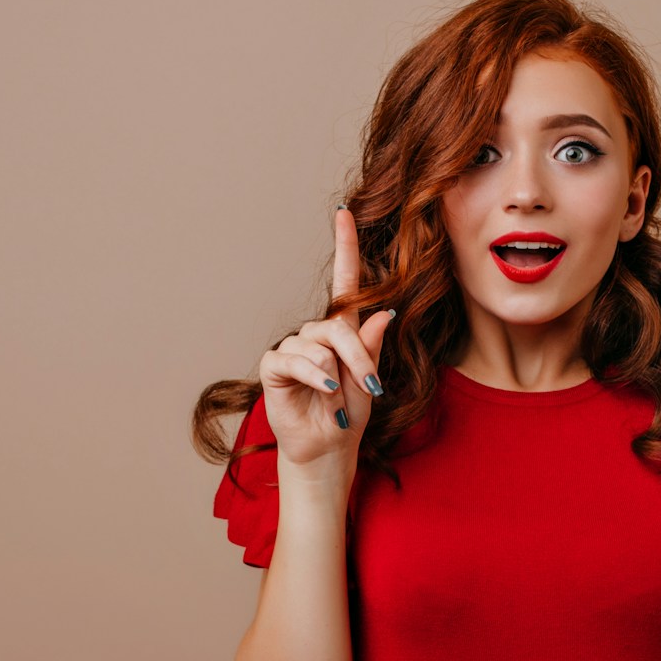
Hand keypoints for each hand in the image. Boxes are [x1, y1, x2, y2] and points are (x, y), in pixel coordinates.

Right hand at [258, 204, 396, 467]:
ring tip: (339, 401)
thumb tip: (385, 313)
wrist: (329, 447)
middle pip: (338, 327)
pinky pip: (294, 360)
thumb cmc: (351, 413)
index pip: (344, 281)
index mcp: (342, 331)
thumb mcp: (369, 381)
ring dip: (337, 377)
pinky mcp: (275, 366)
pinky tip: (325, 391)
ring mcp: (294, 349)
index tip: (345, 213)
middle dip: (358, 359)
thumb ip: (371, 347)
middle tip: (371, 388)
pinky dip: (314, 376)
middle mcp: (316, 334)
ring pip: (319, 348)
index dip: (345, 247)